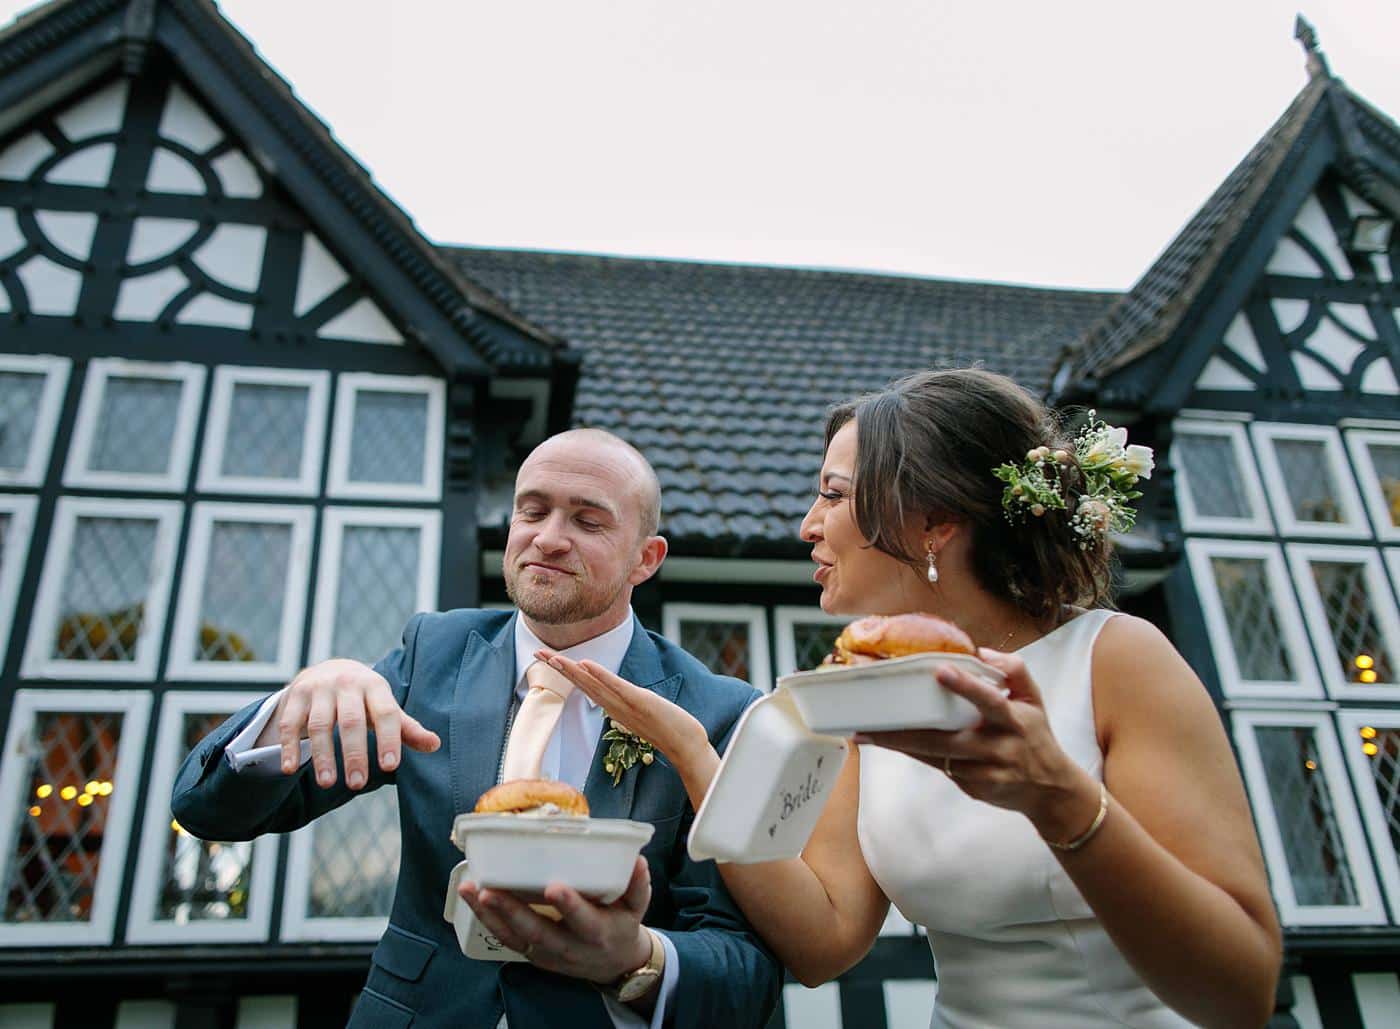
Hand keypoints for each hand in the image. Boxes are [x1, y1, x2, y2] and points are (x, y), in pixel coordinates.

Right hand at [260, 659, 440, 788]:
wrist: (328, 670)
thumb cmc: (364, 698)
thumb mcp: (385, 708)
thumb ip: (407, 728)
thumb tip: (435, 745)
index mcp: (375, 686)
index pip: (385, 713)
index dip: (388, 739)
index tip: (390, 766)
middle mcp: (346, 684)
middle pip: (351, 721)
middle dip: (355, 754)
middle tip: (358, 784)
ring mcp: (318, 689)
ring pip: (319, 724)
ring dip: (323, 755)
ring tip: (328, 783)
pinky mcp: (295, 695)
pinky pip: (290, 723)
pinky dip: (288, 746)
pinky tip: (290, 769)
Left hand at [459, 855, 654, 985]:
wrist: (614, 964)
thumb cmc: (622, 926)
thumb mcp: (637, 907)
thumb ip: (637, 884)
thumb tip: (635, 859)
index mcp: (598, 933)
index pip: (583, 921)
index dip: (570, 906)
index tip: (554, 887)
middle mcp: (569, 947)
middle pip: (538, 932)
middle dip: (512, 911)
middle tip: (490, 891)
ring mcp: (547, 953)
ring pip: (515, 938)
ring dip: (490, 915)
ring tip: (470, 889)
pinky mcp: (533, 953)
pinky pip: (507, 939)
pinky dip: (488, 920)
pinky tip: (472, 898)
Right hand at [539, 651, 715, 795]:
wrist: (684, 744)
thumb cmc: (666, 727)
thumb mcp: (640, 709)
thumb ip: (625, 700)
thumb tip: (618, 692)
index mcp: (612, 705)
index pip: (584, 685)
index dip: (564, 671)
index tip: (547, 657)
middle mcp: (614, 705)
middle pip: (581, 683)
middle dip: (559, 667)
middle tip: (537, 652)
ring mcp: (625, 704)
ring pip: (593, 685)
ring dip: (572, 670)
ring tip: (554, 657)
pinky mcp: (639, 701)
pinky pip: (616, 686)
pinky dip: (601, 675)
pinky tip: (586, 664)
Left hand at [854, 648, 1099, 841]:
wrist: (1050, 790)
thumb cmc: (1035, 736)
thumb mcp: (1034, 699)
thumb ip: (1014, 669)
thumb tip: (980, 651)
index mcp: (1014, 719)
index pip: (990, 699)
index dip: (966, 686)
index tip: (940, 670)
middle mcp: (999, 747)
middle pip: (947, 739)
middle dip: (907, 732)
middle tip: (873, 720)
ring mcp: (985, 771)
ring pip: (937, 756)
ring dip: (901, 745)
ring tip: (867, 734)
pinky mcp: (975, 787)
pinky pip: (940, 768)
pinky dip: (917, 756)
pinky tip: (892, 744)